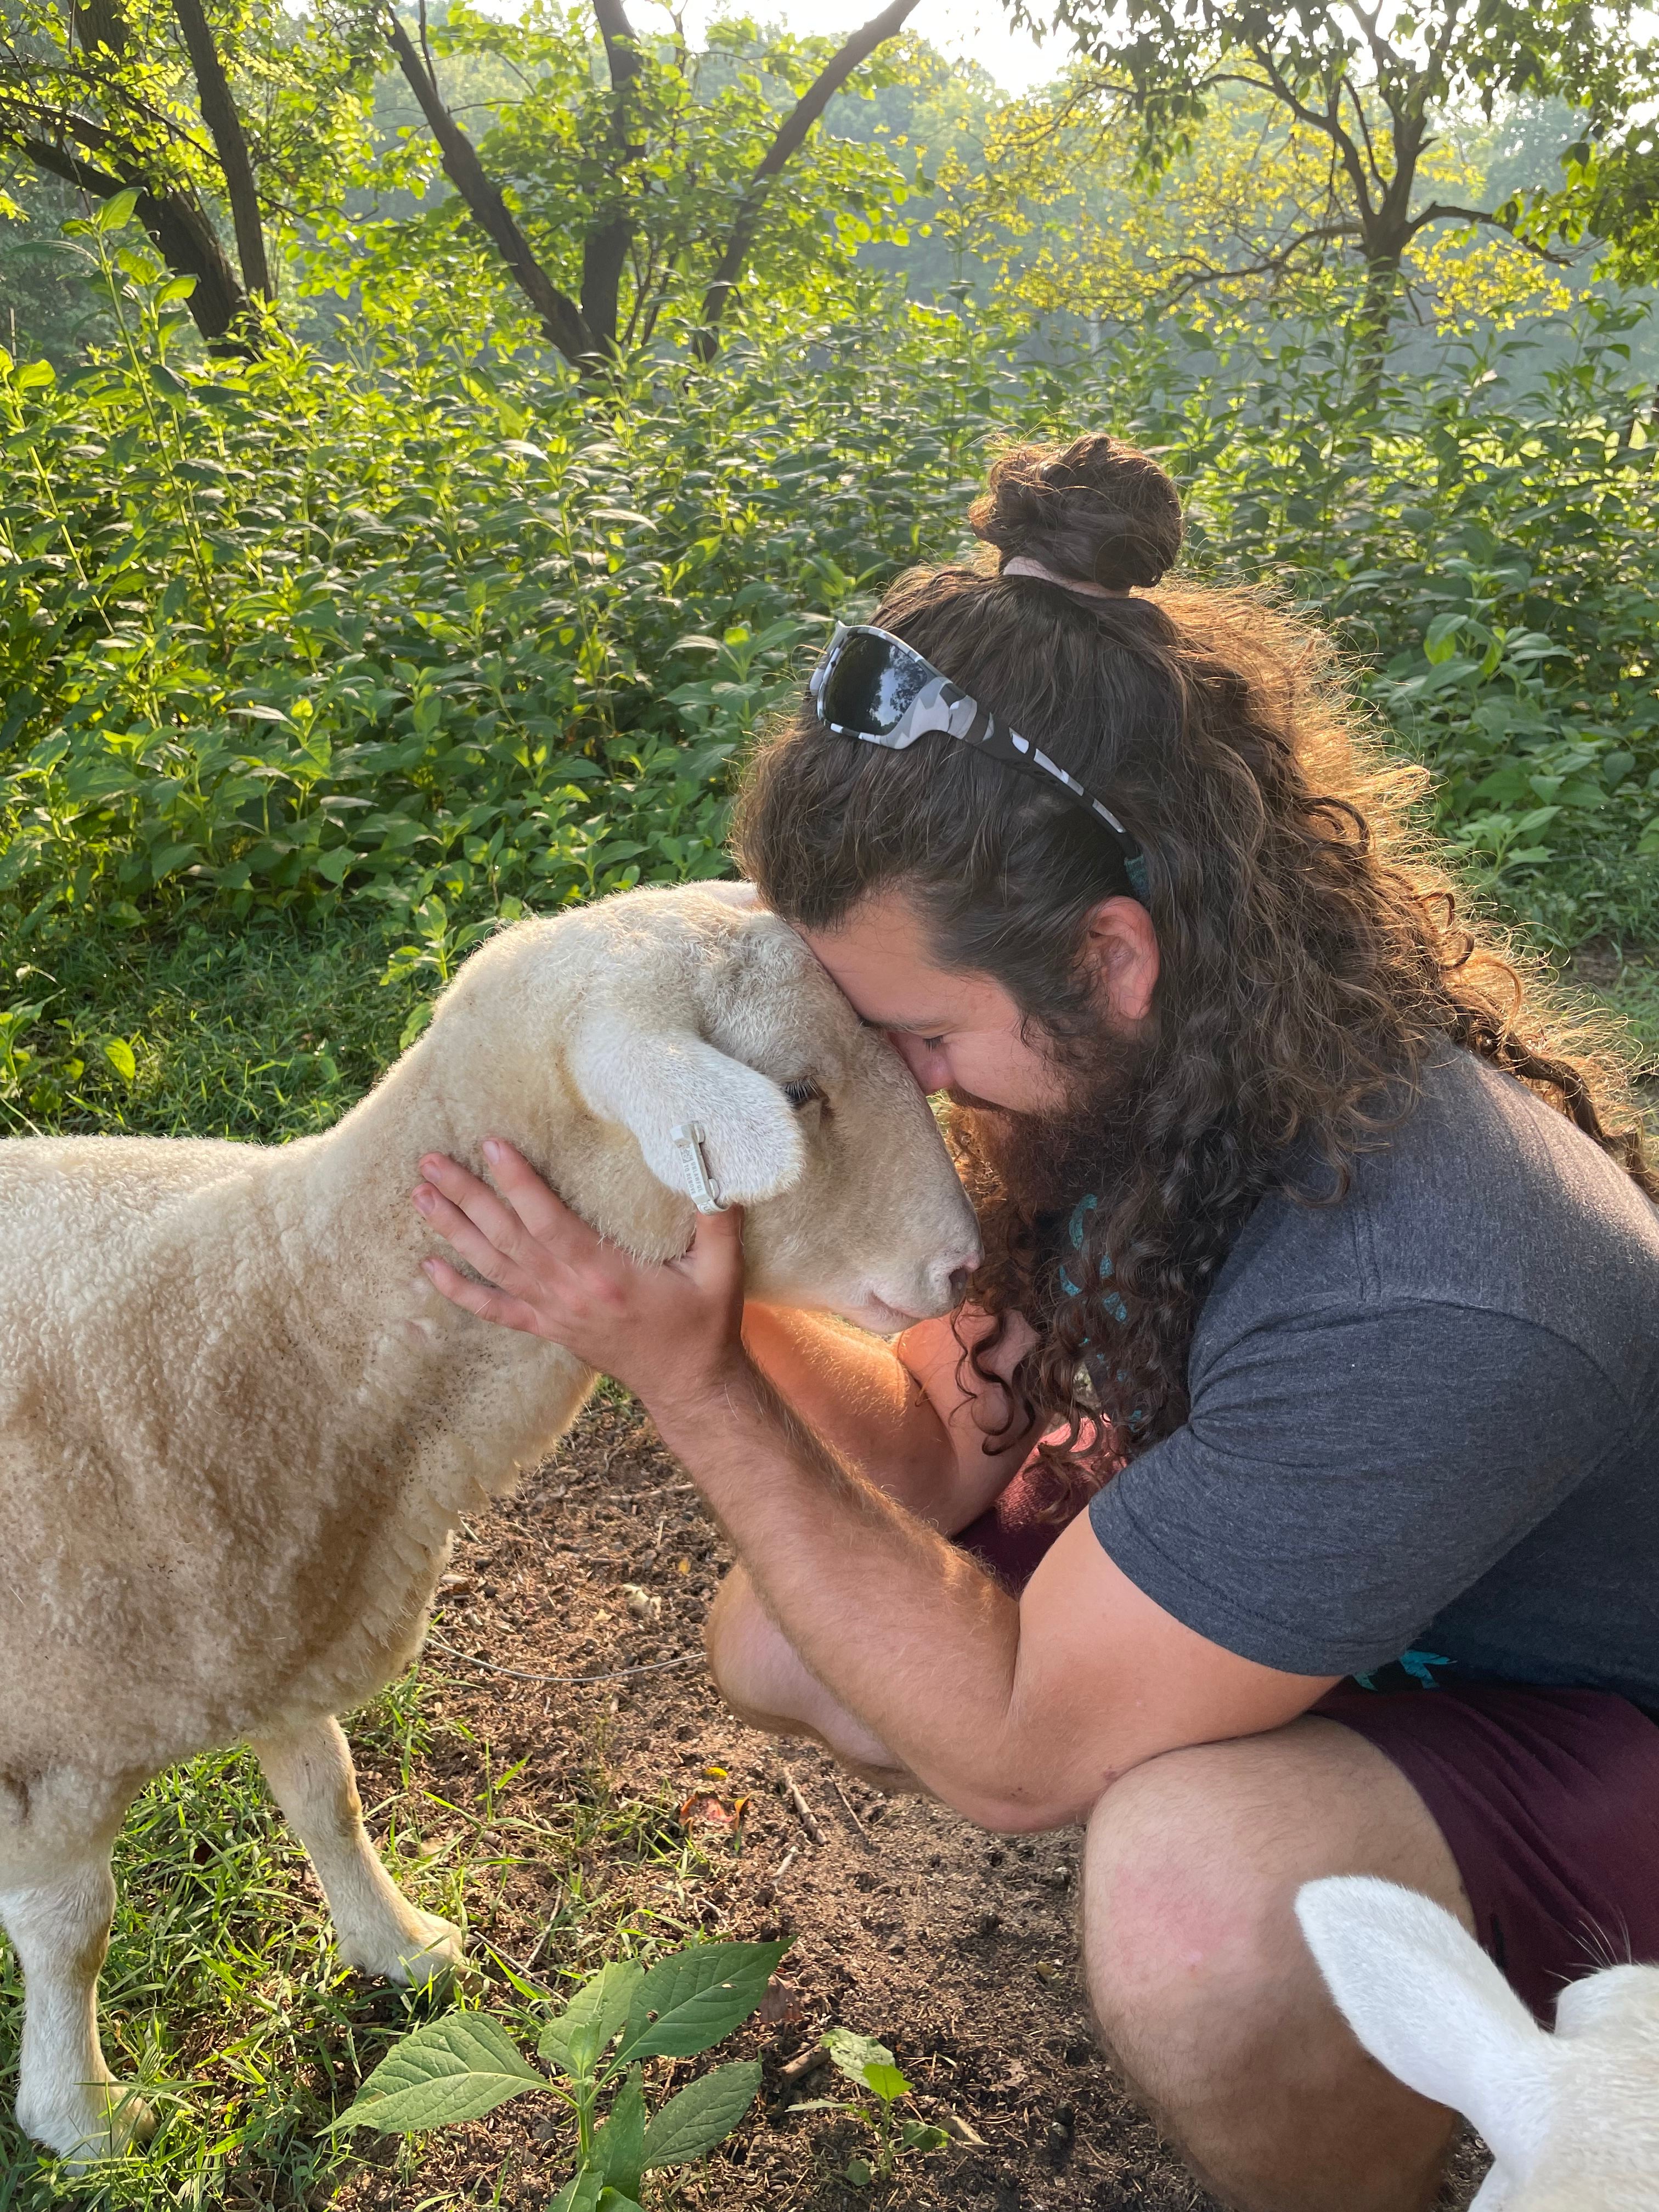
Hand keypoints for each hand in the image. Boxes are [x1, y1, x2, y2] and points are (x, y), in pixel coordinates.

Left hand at [412, 1140, 748, 1414]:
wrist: (689, 1384)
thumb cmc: (703, 1324)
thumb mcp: (722, 1271)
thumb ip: (718, 1218)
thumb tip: (714, 1165)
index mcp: (605, 1274)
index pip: (548, 1221)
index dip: (517, 1183)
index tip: (490, 1145)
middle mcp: (569, 1293)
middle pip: (506, 1238)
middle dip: (467, 1197)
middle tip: (430, 1161)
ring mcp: (553, 1313)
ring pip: (493, 1267)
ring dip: (454, 1231)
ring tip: (421, 1196)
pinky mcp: (549, 1328)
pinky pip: (495, 1309)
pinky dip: (459, 1291)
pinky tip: (428, 1269)